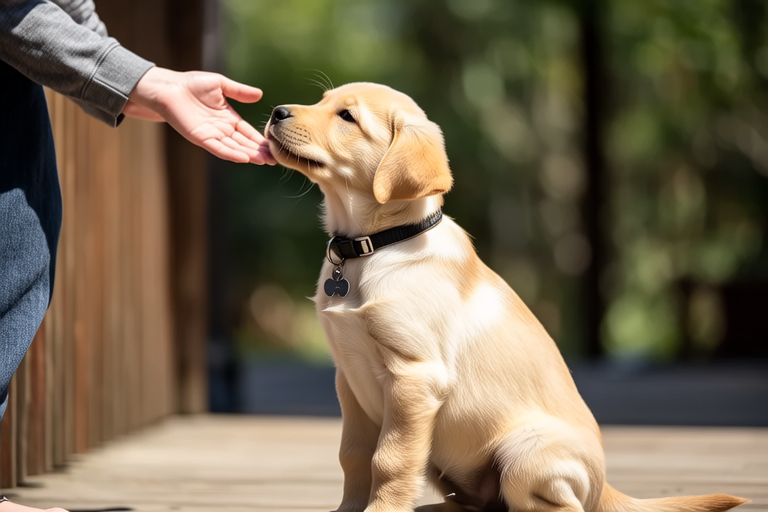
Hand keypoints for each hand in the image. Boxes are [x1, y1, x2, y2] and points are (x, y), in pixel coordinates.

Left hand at [124, 67, 275, 164]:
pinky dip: (231, 153)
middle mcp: (222, 129)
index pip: (248, 132)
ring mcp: (211, 135)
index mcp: (228, 118)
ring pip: (234, 148)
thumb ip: (240, 92)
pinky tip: (244, 158)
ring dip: (249, 155)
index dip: (261, 140)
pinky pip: (218, 148)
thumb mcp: (221, 85)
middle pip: (244, 143)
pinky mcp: (200, 138)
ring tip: (264, 161)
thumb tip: (260, 94)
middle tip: (275, 159)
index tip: (275, 147)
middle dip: (259, 151)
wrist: (169, 88)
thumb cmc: (191, 84)